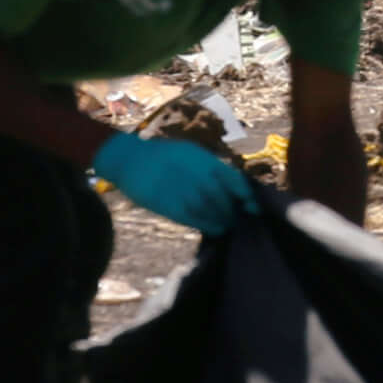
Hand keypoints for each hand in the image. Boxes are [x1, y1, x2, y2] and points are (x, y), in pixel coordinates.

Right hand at [91, 130, 264, 234]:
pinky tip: (215, 229)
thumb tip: (232, 187)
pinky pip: (193, 219)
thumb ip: (210, 168)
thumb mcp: (190, 153)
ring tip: (228, 224)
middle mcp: (193, 174)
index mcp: (202, 159)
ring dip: (222, 219)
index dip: (245, 194)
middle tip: (238, 218)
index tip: (253, 206)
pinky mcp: (168, 205)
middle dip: (232, 210)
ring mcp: (180, 190)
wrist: (129, 159)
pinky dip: (208, 225)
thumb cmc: (164, 156)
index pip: (232, 178)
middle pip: (222, 197)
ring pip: (209, 210)